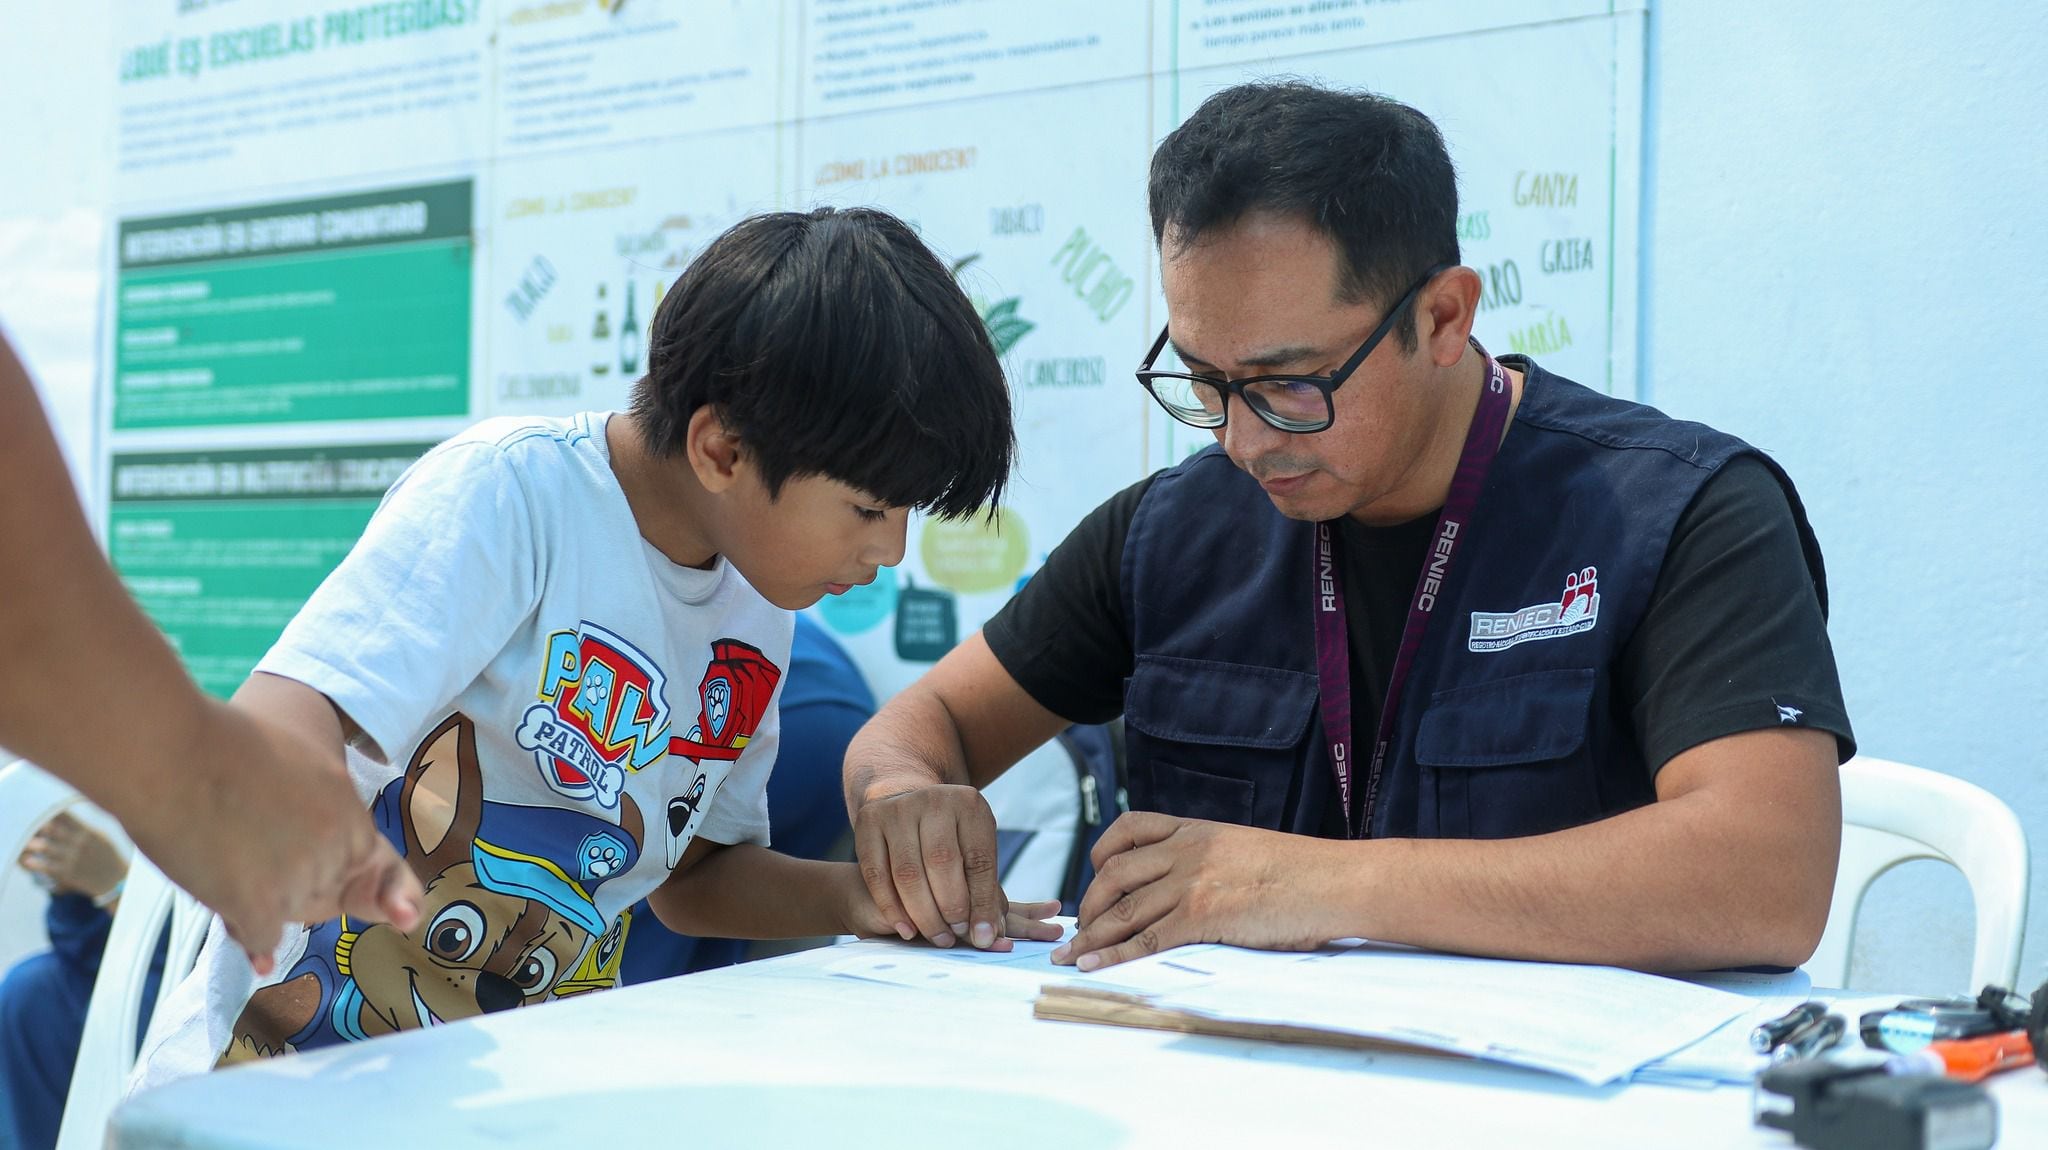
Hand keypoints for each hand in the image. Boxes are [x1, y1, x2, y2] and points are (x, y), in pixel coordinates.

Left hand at [19, 810, 127, 900]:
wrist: (116, 881)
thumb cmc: (107, 856)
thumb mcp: (101, 837)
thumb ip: (83, 827)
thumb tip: (66, 814)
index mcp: (88, 832)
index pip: (65, 816)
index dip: (49, 811)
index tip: (37, 808)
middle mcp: (79, 843)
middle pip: (52, 829)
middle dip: (36, 824)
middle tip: (23, 822)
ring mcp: (72, 858)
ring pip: (45, 847)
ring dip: (32, 843)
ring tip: (24, 841)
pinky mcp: (67, 873)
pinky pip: (45, 866)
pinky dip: (34, 863)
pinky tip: (27, 860)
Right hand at [120, 700, 423, 974]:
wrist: (171, 754)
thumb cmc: (220, 748)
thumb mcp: (298, 763)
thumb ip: (318, 804)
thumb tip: (319, 837)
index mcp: (349, 810)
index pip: (354, 861)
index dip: (314, 857)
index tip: (278, 838)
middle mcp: (334, 848)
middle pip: (321, 891)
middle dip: (287, 881)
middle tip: (241, 843)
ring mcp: (300, 880)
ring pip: (288, 916)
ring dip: (258, 900)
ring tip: (220, 855)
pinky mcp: (259, 907)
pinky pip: (262, 939)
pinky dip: (242, 927)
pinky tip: (221, 892)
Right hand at [851, 781, 1042, 949]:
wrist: (906, 803)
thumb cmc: (950, 841)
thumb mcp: (973, 853)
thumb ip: (985, 894)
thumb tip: (989, 937)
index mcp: (969, 805)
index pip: (979, 860)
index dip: (981, 903)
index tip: (982, 937)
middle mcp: (933, 800)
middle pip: (941, 863)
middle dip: (950, 909)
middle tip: (955, 936)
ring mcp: (898, 809)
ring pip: (907, 873)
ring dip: (923, 914)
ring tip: (936, 937)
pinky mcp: (868, 822)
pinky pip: (876, 875)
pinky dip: (892, 908)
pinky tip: (907, 930)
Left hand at [1051, 812, 1332, 970]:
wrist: (1335, 882)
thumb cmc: (1302, 873)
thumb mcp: (1246, 850)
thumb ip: (1212, 859)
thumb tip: (1192, 885)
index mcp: (1198, 829)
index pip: (1131, 827)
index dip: (1103, 852)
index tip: (1094, 873)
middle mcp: (1187, 851)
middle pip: (1115, 873)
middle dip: (1089, 905)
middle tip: (1076, 929)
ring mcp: (1192, 882)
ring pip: (1123, 909)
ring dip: (1091, 936)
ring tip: (1071, 956)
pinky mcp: (1203, 916)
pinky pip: (1145, 939)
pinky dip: (1113, 956)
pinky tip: (1094, 968)